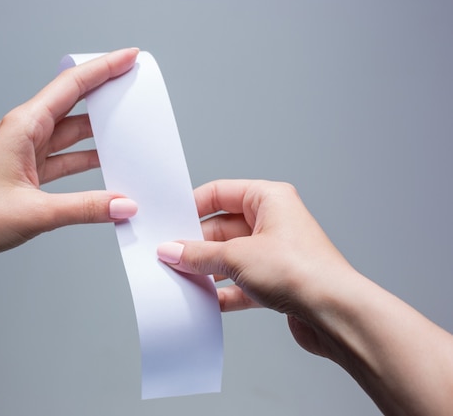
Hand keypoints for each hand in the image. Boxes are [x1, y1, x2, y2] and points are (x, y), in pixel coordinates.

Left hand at [0, 48, 139, 268]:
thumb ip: (85, 207)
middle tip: (134, 87)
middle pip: (75, 105)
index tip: (128, 57)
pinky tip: (107, 165)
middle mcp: (26, 133)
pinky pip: (66, 158)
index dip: (104, 68)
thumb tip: (123, 205)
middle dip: (106, 94)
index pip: (72, 86)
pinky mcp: (29, 172)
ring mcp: (28, 152)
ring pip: (72, 134)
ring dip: (99, 132)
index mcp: (24, 126)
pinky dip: (87, 161)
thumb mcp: (36, 212)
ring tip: (129, 128)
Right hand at [157, 179, 355, 357]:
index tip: (169, 222)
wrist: (336, 314)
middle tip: (170, 257)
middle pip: (222, 227)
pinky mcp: (277, 282)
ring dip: (208, 270)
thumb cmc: (301, 271)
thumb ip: (199, 254)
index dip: (193, 206)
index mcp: (269, 199)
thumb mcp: (237, 256)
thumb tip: (172, 250)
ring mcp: (275, 253)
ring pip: (230, 256)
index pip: (221, 193)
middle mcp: (274, 222)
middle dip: (196, 244)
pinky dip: (223, 291)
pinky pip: (241, 282)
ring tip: (183, 279)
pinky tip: (206, 302)